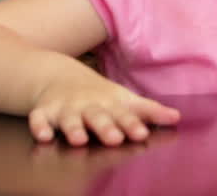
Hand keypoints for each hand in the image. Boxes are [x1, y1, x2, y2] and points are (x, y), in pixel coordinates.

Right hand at [28, 73, 180, 146]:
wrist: (59, 76)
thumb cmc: (100, 96)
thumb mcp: (125, 100)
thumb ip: (149, 112)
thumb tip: (177, 117)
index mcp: (111, 105)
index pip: (125, 115)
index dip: (133, 124)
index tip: (142, 134)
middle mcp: (89, 106)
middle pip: (98, 117)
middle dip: (106, 127)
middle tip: (115, 138)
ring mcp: (66, 109)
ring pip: (70, 119)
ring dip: (74, 128)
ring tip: (79, 140)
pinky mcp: (44, 112)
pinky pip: (39, 119)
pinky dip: (40, 126)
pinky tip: (43, 136)